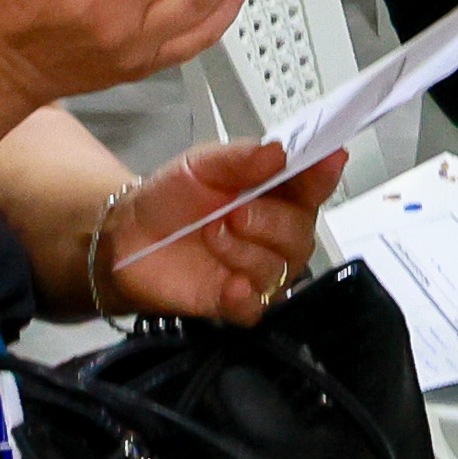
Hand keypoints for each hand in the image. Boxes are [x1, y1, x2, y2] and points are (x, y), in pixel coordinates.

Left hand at [94, 138, 338, 320]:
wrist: (130, 236)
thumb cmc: (173, 197)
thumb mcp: (201, 164)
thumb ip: (241, 157)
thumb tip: (280, 150)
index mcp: (276, 193)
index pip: (314, 185)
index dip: (324, 173)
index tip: (328, 159)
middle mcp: (277, 234)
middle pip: (301, 233)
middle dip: (268, 220)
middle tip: (231, 211)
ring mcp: (259, 271)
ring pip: (279, 269)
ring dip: (243, 250)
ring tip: (211, 235)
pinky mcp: (237, 303)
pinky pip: (258, 308)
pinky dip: (246, 297)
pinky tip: (232, 285)